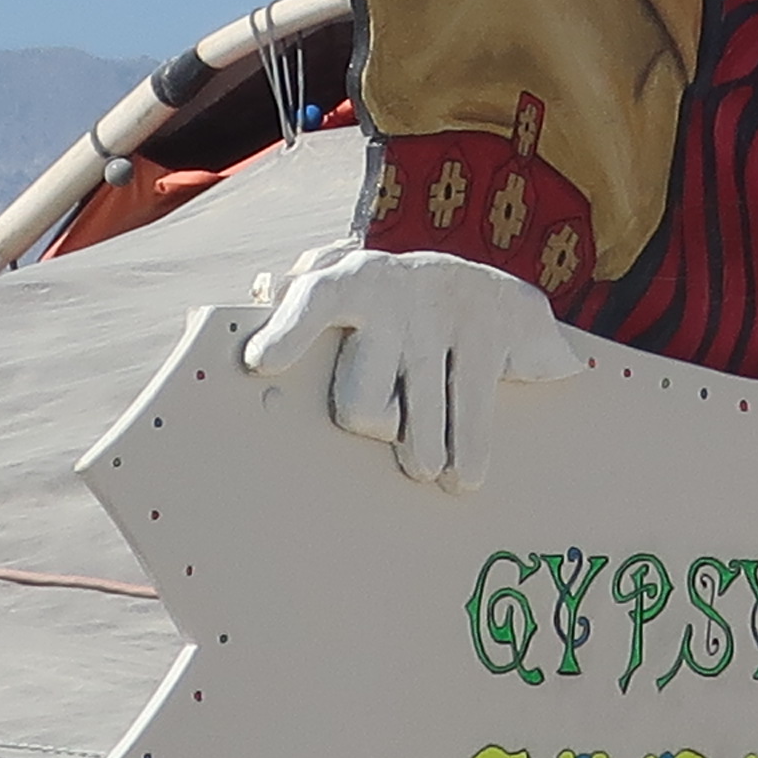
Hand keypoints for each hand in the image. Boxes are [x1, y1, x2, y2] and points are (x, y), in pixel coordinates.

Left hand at [242, 245, 584, 491]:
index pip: (315, 298)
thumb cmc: (400, 308)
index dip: (289, 330)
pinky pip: (471, 414)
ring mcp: (446, 314)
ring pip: (419, 419)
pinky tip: (463, 475)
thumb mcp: (350, 291)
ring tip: (426, 468)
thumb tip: (265, 296)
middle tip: (383, 428)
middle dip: (373, 424)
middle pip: (360, 400)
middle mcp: (396, 295)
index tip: (261, 362)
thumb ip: (298, 299)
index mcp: (350, 282)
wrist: (496, 292)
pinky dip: (468, 452)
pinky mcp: (492, 334)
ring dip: (424, 452)